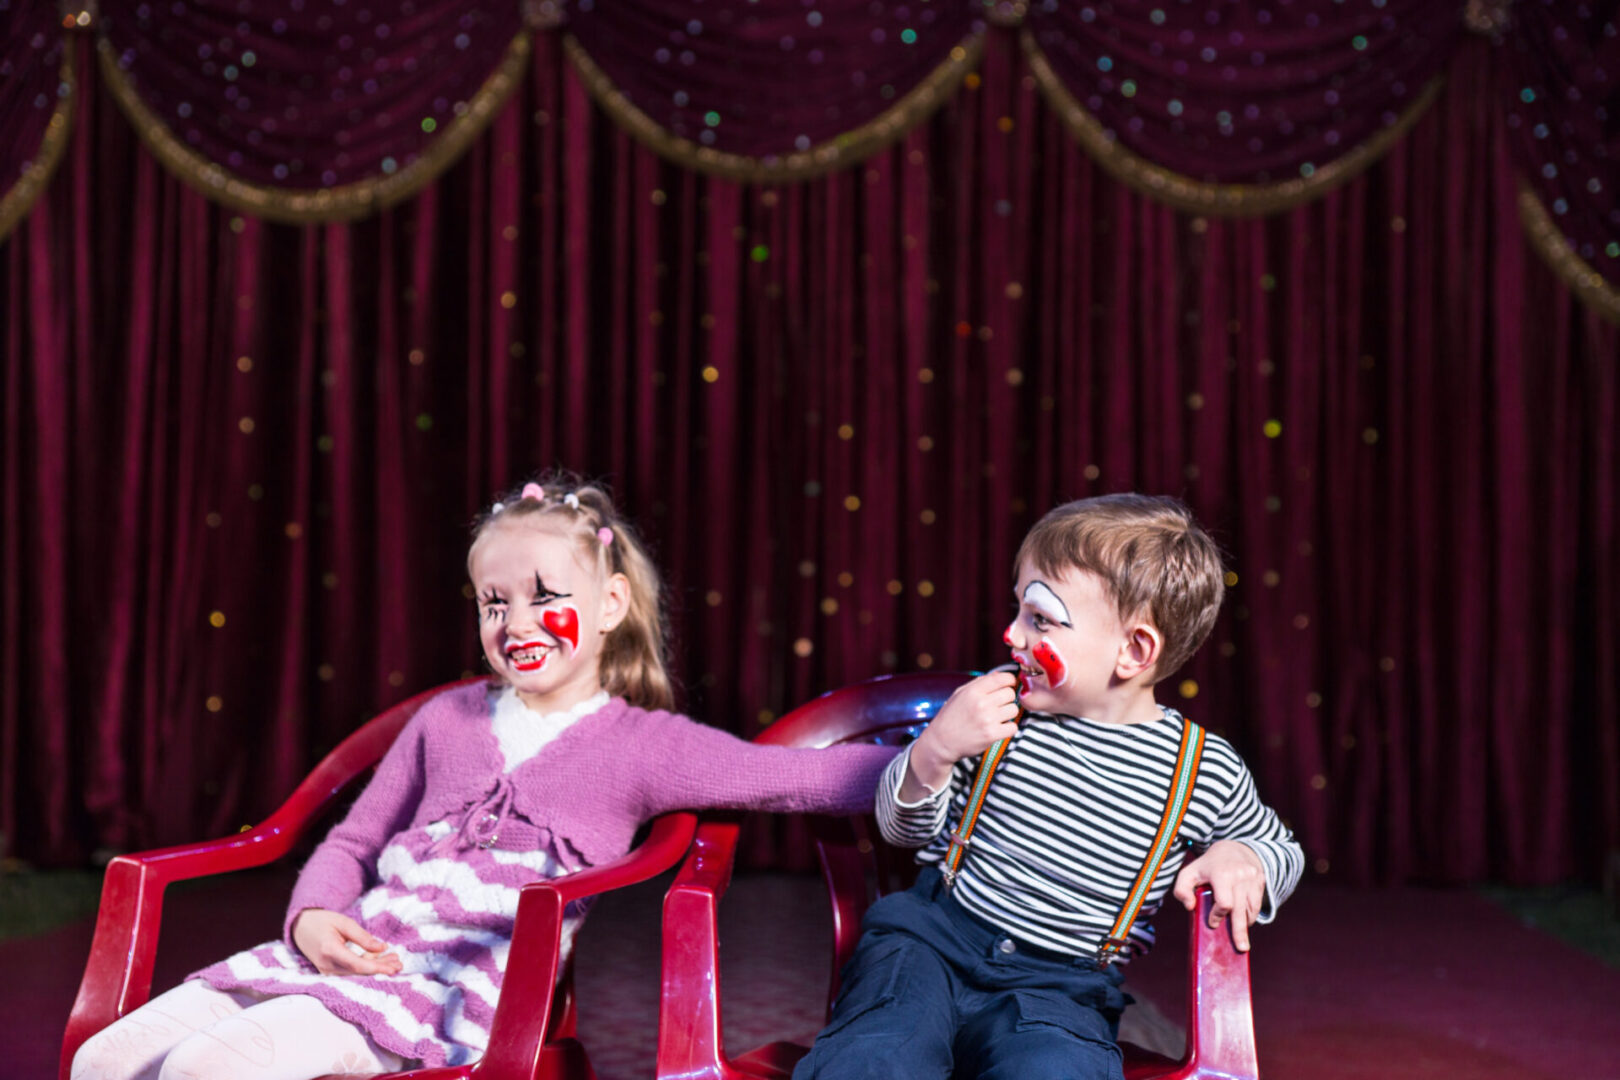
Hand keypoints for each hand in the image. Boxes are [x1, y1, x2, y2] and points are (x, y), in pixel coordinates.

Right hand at [292, 909, 402, 975]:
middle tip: (399, 964)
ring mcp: (326, 970)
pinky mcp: (328, 970)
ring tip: (394, 961)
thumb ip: (362, 937)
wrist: (300, 927)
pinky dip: (365, 966)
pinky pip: (349, 971)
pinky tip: (380, 961)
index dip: (376, 968)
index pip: (357, 965)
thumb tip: (382, 948)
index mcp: (329, 950)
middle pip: (358, 972)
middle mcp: (327, 965)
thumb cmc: (323, 921)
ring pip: (355, 973)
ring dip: (375, 968)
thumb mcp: (344, 923)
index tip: (393, 967)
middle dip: (380, 969)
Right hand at [901, 671, 1020, 799]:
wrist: (942, 741)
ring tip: (997, 717)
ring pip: (1014, 710)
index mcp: (974, 690)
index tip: (1007, 686)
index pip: (1004, 678)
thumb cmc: (951, 715)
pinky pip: (1013, 727)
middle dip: (1007, 699)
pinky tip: (998, 728)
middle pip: (1011, 694)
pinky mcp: (992, 735)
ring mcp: (987, 719)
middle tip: (998, 705)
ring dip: (1008, 714)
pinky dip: (1008, 728)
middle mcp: (981, 703)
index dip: (1009, 681)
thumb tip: (999, 675)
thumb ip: (979, 683)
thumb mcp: (960, 693)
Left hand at [1172, 840, 1266, 951]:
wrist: (1234, 848)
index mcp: (1221, 873)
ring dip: (1245, 923)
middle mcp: (1240, 875)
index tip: (1212, 922)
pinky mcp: (1261, 881)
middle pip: (1241, 910)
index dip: (1218, 915)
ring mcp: (1253, 878)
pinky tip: (1245, 919)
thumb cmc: (1208, 865)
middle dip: (1239, 931)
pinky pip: (1257, 904)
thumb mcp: (1189, 872)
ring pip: (1251, 909)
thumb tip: (1190, 907)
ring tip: (1241, 935)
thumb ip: (1182, 889)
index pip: (1224, 902)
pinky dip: (1251, 914)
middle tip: (1241, 948)